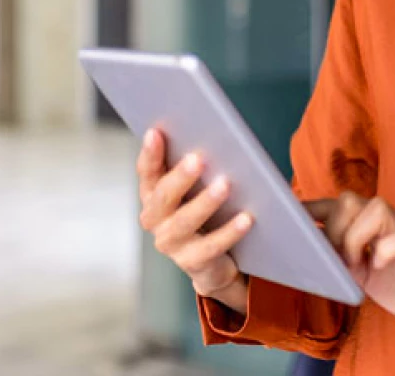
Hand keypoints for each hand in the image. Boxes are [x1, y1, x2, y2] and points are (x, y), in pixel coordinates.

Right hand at [136, 127, 255, 310]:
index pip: (147, 172)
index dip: (149, 153)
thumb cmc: (206, 211)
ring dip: (205, 202)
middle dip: (181, 176)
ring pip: (184, 222)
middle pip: (164, 196)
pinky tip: (247, 218)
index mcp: (153, 195)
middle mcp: (155, 219)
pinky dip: (229, 232)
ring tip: (225, 184)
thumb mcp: (196, 188)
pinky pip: (211, 246)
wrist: (213, 260)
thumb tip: (215, 134)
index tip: (156, 131)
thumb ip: (196, 166)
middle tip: (199, 158)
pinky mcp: (192, 262)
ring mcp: (171, 243)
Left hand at [305, 192, 394, 353]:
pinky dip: (385, 253)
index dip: (311, 207)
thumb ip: (339, 255)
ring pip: (376, 208)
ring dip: (357, 239)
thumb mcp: (361, 271)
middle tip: (340, 261)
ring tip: (357, 266)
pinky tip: (380, 269)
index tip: (286, 217)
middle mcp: (388, 220)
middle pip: (350, 199)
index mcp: (370, 224)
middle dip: (335, 230)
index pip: (336, 204)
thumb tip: (305, 248)